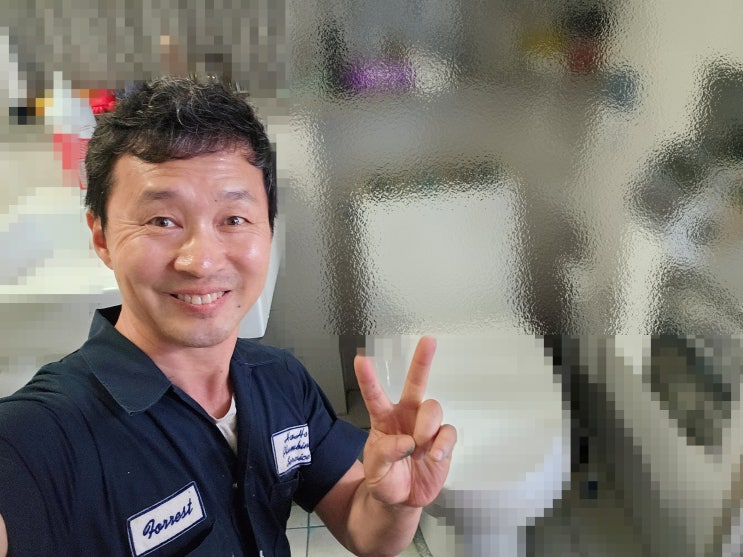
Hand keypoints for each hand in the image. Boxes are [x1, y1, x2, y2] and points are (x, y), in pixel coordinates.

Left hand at [354, 336, 456, 507]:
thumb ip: (385, 455)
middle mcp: (406, 416)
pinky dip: (442, 444)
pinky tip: (434, 456)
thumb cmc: (385, 480)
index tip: (361, 359)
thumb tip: (406, 441)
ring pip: (433, 408)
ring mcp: (426, 427)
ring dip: (426, 425)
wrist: (403, 501)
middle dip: (422, 360)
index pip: (374, 395)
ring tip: (420, 446)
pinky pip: (448, 432)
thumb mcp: (375, 472)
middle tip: (429, 340)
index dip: (368, 378)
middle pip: (416, 383)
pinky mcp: (442, 440)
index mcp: (383, 420)